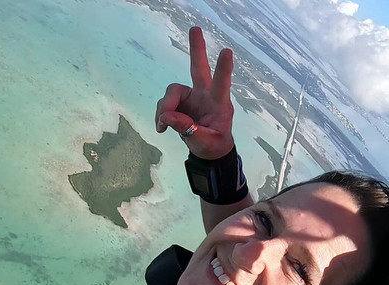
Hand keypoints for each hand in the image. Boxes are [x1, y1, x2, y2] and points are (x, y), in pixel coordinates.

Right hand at [155, 27, 234, 159]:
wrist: (209, 150)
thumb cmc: (213, 145)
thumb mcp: (204, 143)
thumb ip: (188, 131)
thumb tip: (168, 117)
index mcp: (219, 104)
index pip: (222, 84)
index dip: (223, 69)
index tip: (227, 52)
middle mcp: (205, 95)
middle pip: (198, 69)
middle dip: (197, 49)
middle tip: (196, 29)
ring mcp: (192, 96)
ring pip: (172, 91)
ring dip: (164, 107)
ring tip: (162, 126)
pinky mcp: (180, 101)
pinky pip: (164, 104)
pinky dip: (160, 115)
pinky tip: (162, 128)